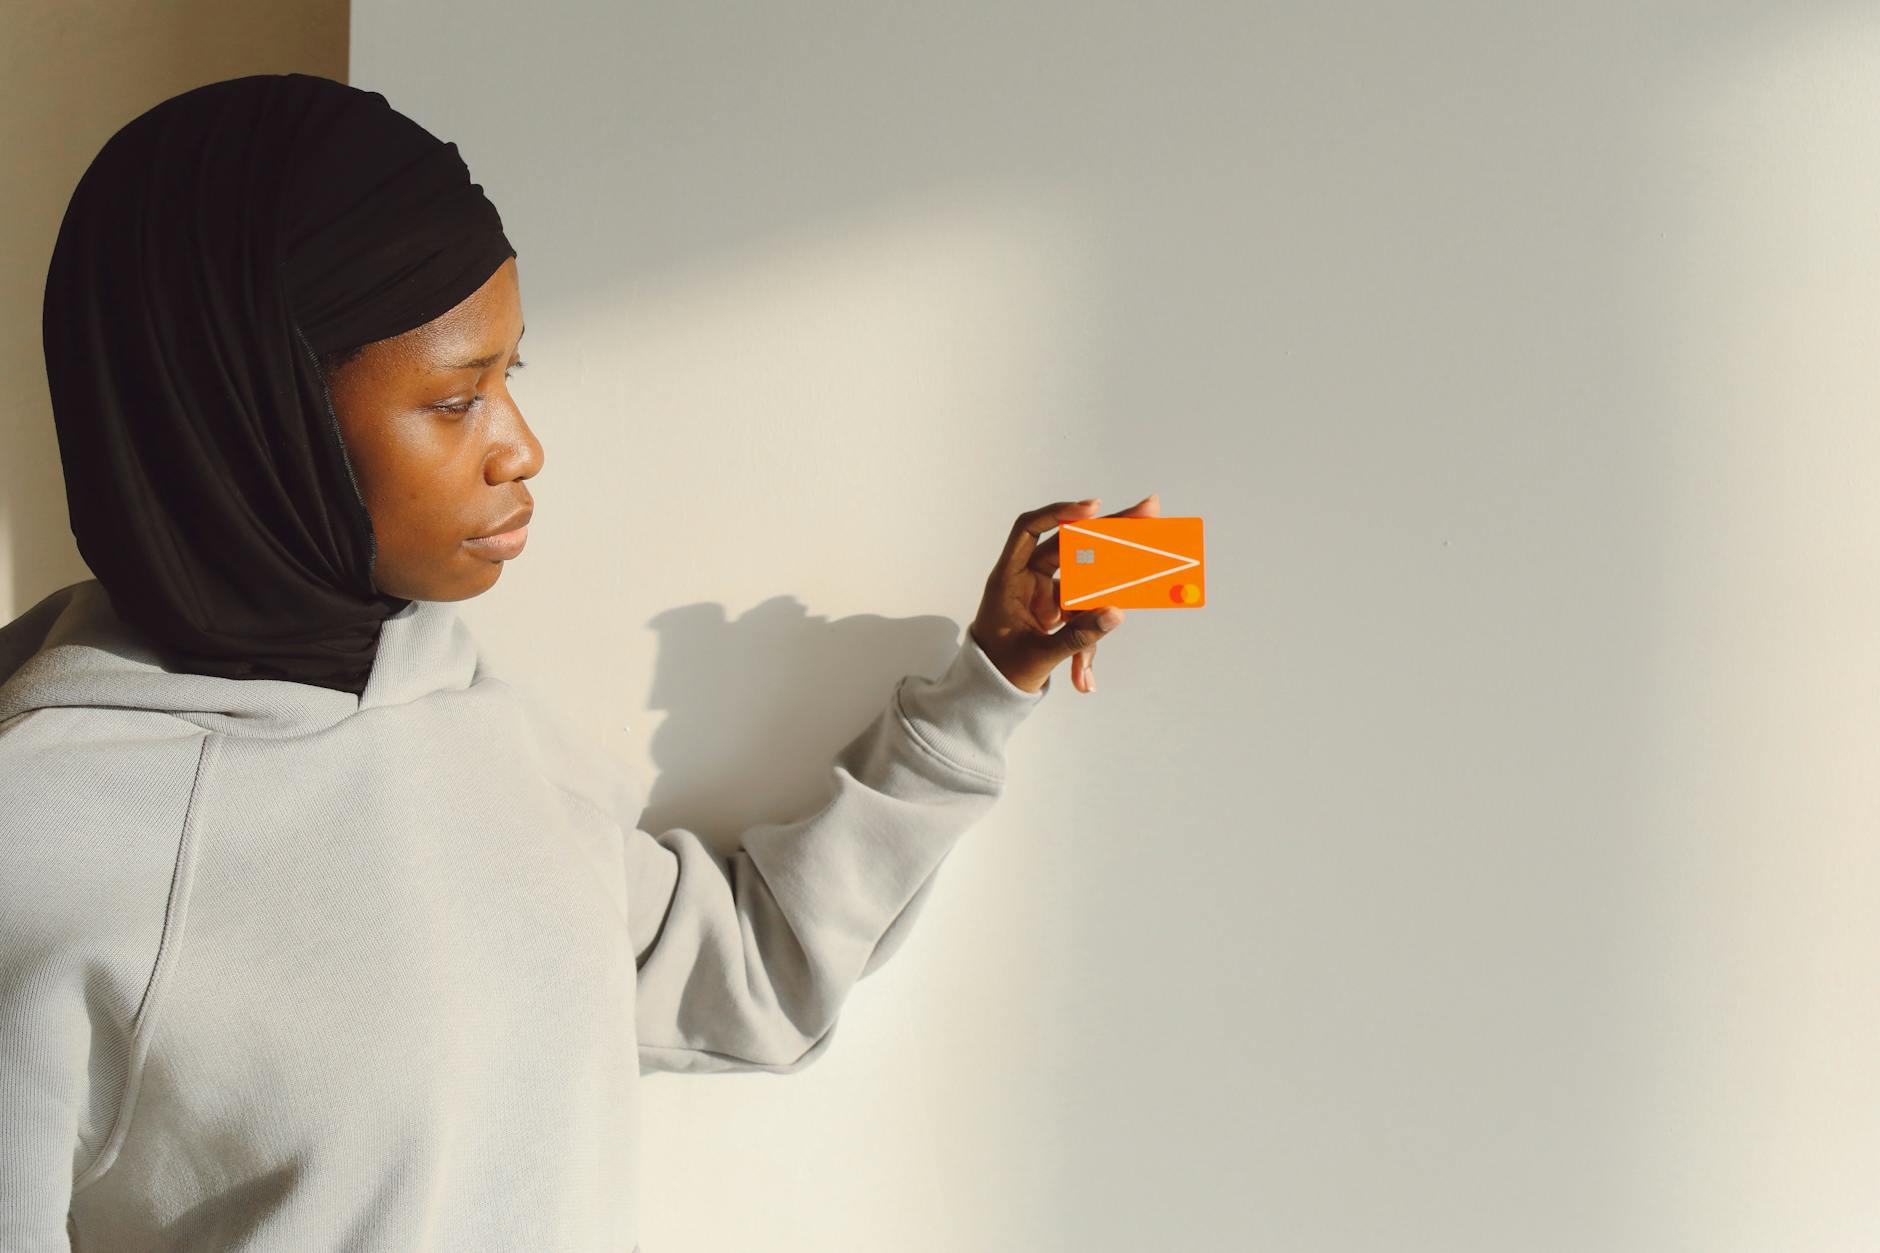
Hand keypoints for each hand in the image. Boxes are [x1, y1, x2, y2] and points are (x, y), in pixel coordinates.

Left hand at [970, 493, 1159, 693]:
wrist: (989, 691)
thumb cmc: (998, 669)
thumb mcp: (1038, 656)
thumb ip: (1078, 636)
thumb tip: (1116, 613)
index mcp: (1009, 579)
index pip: (1029, 530)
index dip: (1059, 513)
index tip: (1094, 509)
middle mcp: (1028, 578)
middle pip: (1070, 545)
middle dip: (1109, 533)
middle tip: (1148, 511)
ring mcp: (1045, 593)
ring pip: (1084, 584)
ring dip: (1104, 602)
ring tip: (1125, 598)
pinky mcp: (1058, 610)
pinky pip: (1084, 613)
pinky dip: (1088, 639)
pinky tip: (1084, 676)